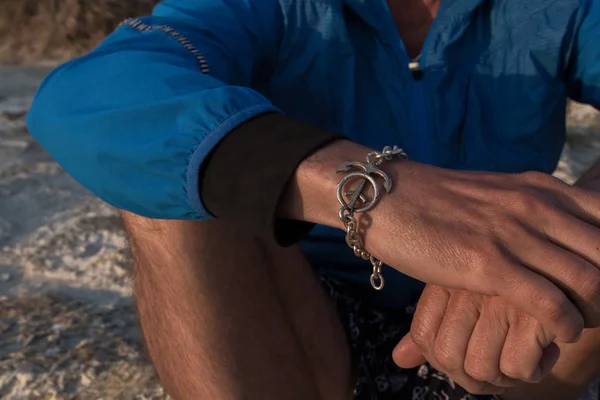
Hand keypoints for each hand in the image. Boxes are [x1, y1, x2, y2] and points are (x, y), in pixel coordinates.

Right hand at [365, 161, 599, 341]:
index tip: (597, 278)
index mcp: (540, 189)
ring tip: (578, 324)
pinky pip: (550, 303)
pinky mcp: (487, 264)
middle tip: (593, 308)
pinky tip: (557, 334)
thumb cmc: (435, 201)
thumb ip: (528, 209)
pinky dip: (564, 325)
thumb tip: (549, 232)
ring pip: (589, 282)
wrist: (386, 198)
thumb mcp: (494, 195)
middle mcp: (536, 207)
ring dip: (593, 313)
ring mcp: (513, 234)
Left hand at [393, 285, 560, 394]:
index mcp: (448, 278)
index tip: (471, 354)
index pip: (424, 337)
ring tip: (525, 352)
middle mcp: (468, 285)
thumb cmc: (518, 283)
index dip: (443, 359)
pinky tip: (548, 348)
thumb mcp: (467, 294)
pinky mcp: (535, 312)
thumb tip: (399, 360)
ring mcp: (500, 298)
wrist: (576, 259)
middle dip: (474, 375)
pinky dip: (535, 368)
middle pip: (447, 358)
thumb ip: (433, 328)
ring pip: (479, 368)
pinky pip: (517, 367)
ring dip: (505, 374)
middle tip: (501, 361)